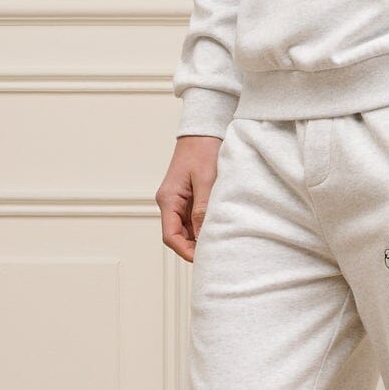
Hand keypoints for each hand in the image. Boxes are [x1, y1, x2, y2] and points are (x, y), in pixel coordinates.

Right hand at [157, 134, 222, 260]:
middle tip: (216, 254)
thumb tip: (202, 236)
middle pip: (177, 235)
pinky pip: (192, 219)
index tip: (203, 259)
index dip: (185, 251)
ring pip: (186, 229)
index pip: (170, 235)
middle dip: (193, 247)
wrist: (203, 130)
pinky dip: (203, 226)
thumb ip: (203, 208)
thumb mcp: (206, 180)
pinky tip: (218, 228)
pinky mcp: (188, 197)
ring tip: (220, 242)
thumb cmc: (203, 150)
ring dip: (199, 237)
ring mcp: (178, 200)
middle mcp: (169, 202)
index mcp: (168, 199)